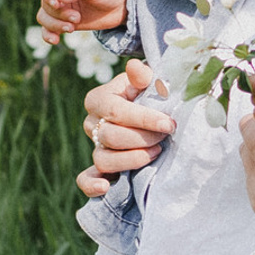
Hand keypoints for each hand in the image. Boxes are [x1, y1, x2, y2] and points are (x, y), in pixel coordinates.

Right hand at [38, 0, 128, 39]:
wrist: (122, 5)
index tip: (56, 3)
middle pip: (45, 4)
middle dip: (59, 13)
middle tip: (77, 17)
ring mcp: (61, 8)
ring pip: (44, 18)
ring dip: (55, 25)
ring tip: (72, 28)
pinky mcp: (65, 22)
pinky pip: (48, 29)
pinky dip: (48, 35)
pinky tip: (55, 41)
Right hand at [75, 59, 175, 195]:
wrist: (150, 109)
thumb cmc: (148, 93)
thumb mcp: (147, 81)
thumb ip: (142, 76)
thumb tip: (135, 68)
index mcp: (98, 99)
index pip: (116, 111)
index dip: (143, 119)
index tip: (169, 123)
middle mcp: (92, 124)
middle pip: (111, 137)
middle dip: (142, 138)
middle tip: (166, 135)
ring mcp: (95, 146)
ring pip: (103, 159)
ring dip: (132, 159)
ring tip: (155, 152)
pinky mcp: (98, 167)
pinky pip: (86, 179)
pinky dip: (92, 185)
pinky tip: (107, 186)